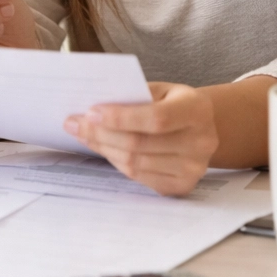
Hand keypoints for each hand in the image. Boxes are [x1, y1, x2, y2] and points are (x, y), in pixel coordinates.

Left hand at [64, 82, 219, 196]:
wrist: (202, 127)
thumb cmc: (172, 103)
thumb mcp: (160, 90)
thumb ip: (133, 96)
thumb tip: (92, 111)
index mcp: (197, 110)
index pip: (156, 118)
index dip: (120, 118)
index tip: (90, 112)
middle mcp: (201, 142)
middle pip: (140, 144)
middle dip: (100, 134)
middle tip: (74, 124)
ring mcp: (193, 168)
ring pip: (135, 163)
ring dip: (104, 149)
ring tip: (84, 135)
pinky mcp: (182, 186)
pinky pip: (140, 178)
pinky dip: (117, 163)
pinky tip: (105, 149)